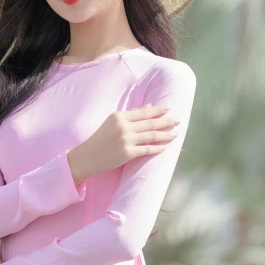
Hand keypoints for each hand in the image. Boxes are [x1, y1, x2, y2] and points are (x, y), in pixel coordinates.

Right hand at [67, 103, 181, 182]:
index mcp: (119, 116)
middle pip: (150, 123)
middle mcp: (123, 126)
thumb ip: (130, 115)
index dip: (158, 110)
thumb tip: (149, 107)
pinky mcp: (127, 153)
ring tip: (175, 134)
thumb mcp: (111, 123)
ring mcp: (126, 140)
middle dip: (166, 121)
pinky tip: (165, 148)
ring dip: (165, 134)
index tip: (169, 108)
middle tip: (178, 120)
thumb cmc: (98, 140)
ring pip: (152, 135)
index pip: (143, 112)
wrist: (85, 157)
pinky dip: (157, 148)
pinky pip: (147, 149)